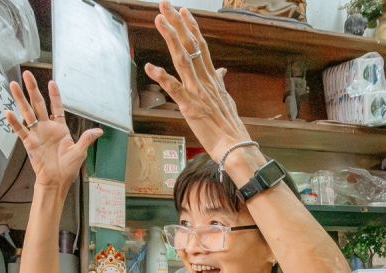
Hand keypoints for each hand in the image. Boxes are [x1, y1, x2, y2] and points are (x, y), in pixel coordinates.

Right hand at [5, 73, 102, 190]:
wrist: (56, 181)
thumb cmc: (68, 168)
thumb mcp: (80, 152)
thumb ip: (86, 139)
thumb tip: (99, 130)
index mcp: (60, 128)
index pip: (56, 107)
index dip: (54, 95)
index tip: (52, 82)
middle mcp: (46, 128)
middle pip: (38, 104)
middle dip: (33, 89)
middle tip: (26, 73)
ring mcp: (37, 134)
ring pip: (27, 112)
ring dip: (20, 99)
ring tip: (13, 85)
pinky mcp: (29, 143)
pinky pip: (21, 130)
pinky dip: (14, 122)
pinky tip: (8, 112)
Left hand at [144, 2, 252, 162]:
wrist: (235, 146)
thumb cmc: (229, 126)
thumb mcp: (226, 99)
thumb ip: (221, 83)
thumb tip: (222, 71)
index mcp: (212, 78)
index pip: (201, 46)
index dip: (191, 27)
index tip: (183, 11)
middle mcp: (205, 80)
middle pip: (191, 46)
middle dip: (177, 24)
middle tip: (165, 5)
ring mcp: (197, 92)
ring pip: (183, 60)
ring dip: (171, 39)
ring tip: (160, 21)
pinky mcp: (190, 107)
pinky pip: (174, 89)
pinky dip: (162, 77)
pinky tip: (150, 67)